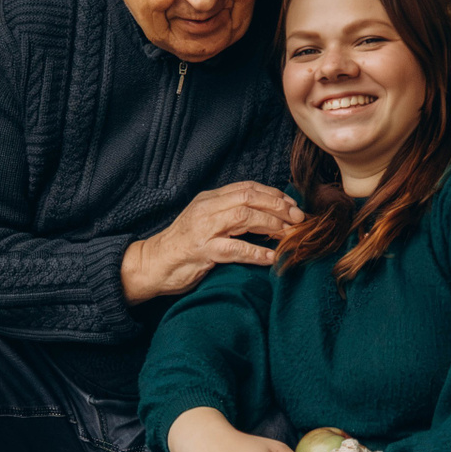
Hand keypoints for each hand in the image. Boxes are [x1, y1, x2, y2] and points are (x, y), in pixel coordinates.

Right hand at [120, 181, 303, 303]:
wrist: (152, 263)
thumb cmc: (182, 246)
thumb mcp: (205, 221)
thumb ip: (228, 214)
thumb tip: (264, 215)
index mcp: (208, 199)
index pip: (247, 188)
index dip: (273, 194)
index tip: (292, 205)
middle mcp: (206, 209)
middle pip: (249, 198)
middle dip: (278, 207)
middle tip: (298, 218)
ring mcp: (203, 230)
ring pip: (244, 218)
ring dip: (272, 225)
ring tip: (290, 235)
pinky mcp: (202, 251)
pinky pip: (235, 249)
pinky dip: (257, 253)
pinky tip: (272, 258)